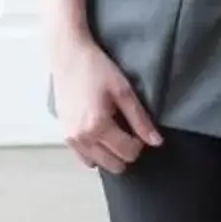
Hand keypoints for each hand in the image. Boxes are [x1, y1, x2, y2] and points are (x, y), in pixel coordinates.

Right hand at [54, 36, 162, 172]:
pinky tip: (100, 135)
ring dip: (110, 153)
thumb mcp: (124, 91)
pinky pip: (84, 159)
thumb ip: (140, 119)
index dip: (139, 143)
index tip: (138, 127)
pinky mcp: (64, 136)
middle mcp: (82, 138)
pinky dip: (95, 153)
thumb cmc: (96, 69)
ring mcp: (71, 139)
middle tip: (127, 130)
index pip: (128, 152)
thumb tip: (156, 142)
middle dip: (125, 151)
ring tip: (113, 130)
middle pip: (114, 164)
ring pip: (99, 164)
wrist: (68, 57)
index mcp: (98, 126)